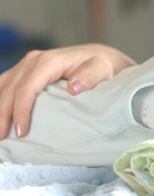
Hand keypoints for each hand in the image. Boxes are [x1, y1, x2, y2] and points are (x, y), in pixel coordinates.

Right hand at [0, 44, 132, 138]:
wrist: (97, 57)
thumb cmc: (99, 66)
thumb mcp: (100, 70)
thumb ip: (89, 77)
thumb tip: (73, 88)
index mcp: (50, 61)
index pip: (27, 88)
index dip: (21, 110)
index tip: (22, 132)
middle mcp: (33, 60)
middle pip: (10, 89)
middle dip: (3, 114)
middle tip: (2, 138)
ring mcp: (26, 64)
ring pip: (3, 86)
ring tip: (0, 132)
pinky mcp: (23, 70)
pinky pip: (5, 85)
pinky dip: (0, 100)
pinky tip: (1, 116)